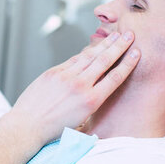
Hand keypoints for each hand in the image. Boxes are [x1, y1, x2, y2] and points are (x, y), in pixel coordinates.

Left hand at [8, 31, 139, 143]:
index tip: (136, 52)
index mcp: (91, 101)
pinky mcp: (53, 72)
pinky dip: (84, 53)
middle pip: (105, 61)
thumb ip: (92, 102)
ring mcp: (66, 77)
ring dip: (104, 45)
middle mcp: (80, 86)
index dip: (128, 63)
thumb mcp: (81, 120)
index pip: (115, 77)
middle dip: (119, 46)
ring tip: (114, 36)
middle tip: (129, 34)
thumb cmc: (54, 129)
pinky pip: (73, 60)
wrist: (28, 125)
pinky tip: (92, 48)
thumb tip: (99, 88)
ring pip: (89, 56)